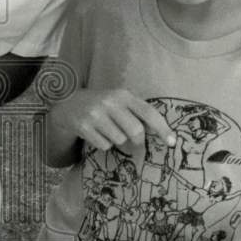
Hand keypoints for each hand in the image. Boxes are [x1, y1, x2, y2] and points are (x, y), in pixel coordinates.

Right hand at [50, 88, 175, 150]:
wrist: (67, 103)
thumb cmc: (101, 105)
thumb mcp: (118, 101)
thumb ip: (136, 112)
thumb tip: (161, 135)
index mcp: (122, 94)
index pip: (148, 112)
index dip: (162, 128)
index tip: (172, 142)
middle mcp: (109, 102)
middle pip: (135, 131)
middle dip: (136, 140)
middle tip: (133, 140)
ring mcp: (95, 114)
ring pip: (119, 140)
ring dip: (116, 140)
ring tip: (106, 130)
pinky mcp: (84, 126)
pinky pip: (104, 145)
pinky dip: (103, 143)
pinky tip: (96, 133)